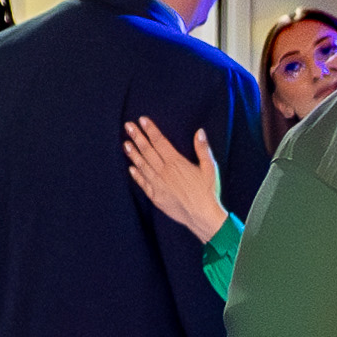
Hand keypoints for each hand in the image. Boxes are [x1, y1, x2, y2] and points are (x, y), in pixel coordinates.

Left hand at [124, 114, 227, 245]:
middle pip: (147, 151)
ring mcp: (158, 185)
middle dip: (137, 137)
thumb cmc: (208, 192)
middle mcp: (164, 172)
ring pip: (143, 166)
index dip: (150, 130)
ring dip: (134, 154)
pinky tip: (131, 168)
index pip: (160, 142)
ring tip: (126, 144)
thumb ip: (203, 149)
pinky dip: (137, 176)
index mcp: (176, 163)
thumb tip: (199, 132)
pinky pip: (143, 184)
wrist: (202, 216)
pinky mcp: (156, 197)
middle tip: (128, 126)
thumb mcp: (210, 168)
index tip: (142, 120)